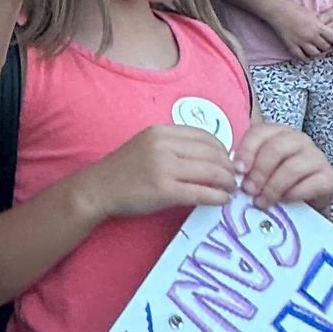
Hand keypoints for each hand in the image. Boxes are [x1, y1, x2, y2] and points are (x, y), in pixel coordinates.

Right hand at [79, 122, 237, 222]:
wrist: (98, 189)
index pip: (205, 136)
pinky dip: (218, 197)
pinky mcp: (164, 191)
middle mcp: (164, 145)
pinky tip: (222, 200)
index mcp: (161, 131)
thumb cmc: (123, 170)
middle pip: (212, 153)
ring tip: (231, 189)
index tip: (227, 161)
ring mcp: (164, 168)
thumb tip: (211, 155)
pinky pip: (202, 192)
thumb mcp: (147, 145)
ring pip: (211, 172)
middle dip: (229, 167)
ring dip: (228, 182)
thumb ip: (175, 146)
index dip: (223, 149)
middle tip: (234, 178)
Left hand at [236, 120, 332, 210]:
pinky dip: (295, 194)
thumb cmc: (276, 185)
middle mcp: (299, 140)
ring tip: (262, 201)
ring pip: (292, 167)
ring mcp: (317, 157)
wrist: (306, 205)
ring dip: (273, 187)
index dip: (246, 151)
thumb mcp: (259, 172)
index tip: (237, 170)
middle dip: (258, 172)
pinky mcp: (330, 177)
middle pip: (275, 149)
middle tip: (248, 190)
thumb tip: (230, 174)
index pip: (259, 133)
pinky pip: (312, 184)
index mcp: (278, 133)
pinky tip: (284, 201)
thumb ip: (247, 167)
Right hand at [269, 0, 332, 59]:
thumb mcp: (312, 13)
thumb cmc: (295, 9)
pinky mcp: (291, 46)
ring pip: (315, 54)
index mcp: (317, 26)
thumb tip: (327, 29)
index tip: (328, 36)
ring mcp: (301, 42)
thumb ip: (320, 23)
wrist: (278, 11)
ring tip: (312, 48)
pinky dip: (304, 56)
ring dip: (315, 52)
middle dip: (324, 45)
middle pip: (325, 47)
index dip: (332, 38)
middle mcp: (311, 35)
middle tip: (320, 43)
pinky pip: (301, 57)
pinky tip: (304, 52)